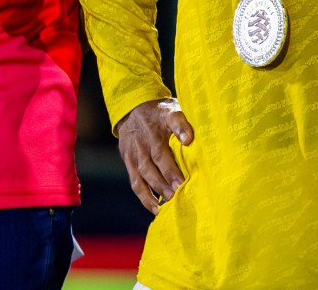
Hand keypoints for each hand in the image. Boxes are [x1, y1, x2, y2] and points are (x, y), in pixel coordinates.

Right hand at [117, 97, 193, 215]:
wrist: (132, 108)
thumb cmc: (160, 113)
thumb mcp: (173, 109)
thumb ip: (182, 123)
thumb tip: (189, 139)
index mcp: (160, 121)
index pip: (170, 129)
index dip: (177, 144)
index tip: (186, 158)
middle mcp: (145, 137)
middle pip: (155, 158)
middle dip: (167, 176)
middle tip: (180, 189)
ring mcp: (135, 150)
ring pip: (144, 172)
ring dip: (157, 187)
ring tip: (170, 200)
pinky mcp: (128, 161)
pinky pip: (135, 182)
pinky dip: (145, 197)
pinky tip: (156, 208)